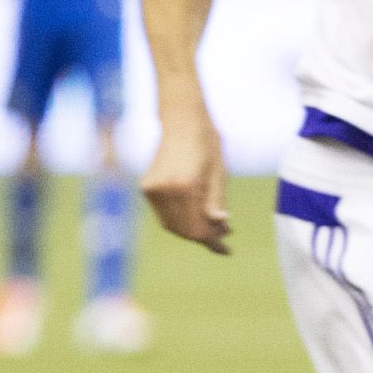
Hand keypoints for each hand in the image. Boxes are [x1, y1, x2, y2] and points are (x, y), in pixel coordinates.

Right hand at [140, 107, 231, 252]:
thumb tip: (220, 225)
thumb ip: (217, 201)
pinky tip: (194, 215)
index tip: (226, 250)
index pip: (198, 227)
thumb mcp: (219, 173)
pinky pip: (163, 214)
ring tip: (212, 227)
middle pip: (184, 229)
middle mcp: (165, 190)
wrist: (182, 123)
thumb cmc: (206, 144)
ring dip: (191, 230)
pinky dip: (178, 219)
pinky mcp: (146, 188)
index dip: (213, 241)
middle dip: (204, 236)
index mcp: (186, 186)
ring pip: (171, 225)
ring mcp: (152, 190)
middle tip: (224, 236)